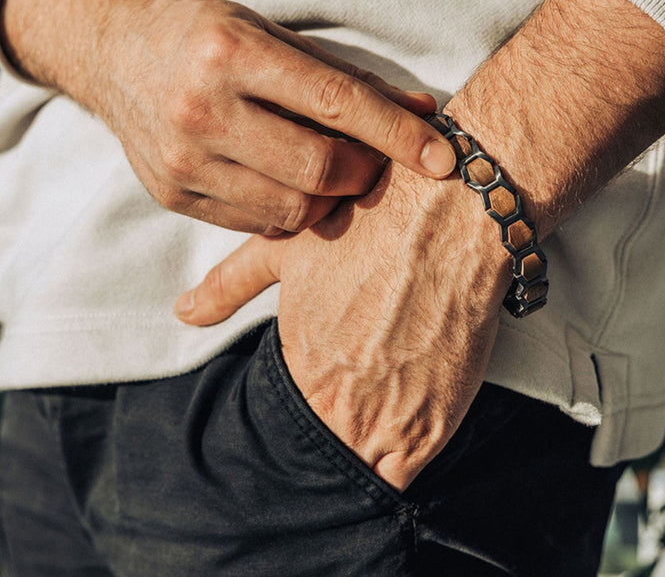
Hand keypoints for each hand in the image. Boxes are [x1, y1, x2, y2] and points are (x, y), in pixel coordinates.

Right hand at [92, 0, 456, 232]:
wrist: (117, 56)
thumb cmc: (208, 40)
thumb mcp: (274, 37)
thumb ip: (347, 78)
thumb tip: (423, 110)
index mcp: (232, 53)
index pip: (337, 102)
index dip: (398, 134)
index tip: (443, 158)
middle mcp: (202, 109)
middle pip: (317, 169)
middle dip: (364, 174)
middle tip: (374, 165)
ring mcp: (182, 160)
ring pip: (291, 209)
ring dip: (329, 199)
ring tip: (330, 173)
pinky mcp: (173, 196)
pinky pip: (258, 224)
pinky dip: (289, 210)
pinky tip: (287, 184)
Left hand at [175, 163, 512, 490]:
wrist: (449, 219)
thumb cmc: (368, 227)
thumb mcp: (284, 249)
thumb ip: (230, 286)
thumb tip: (185, 312)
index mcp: (302, 366)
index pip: (285, 429)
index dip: (294, 427)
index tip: (304, 418)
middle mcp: (343, 402)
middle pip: (322, 453)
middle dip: (322, 447)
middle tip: (333, 428)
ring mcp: (393, 417)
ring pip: (363, 473)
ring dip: (360, 462)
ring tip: (364, 438)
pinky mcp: (439, 420)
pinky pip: (406, 475)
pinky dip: (396, 468)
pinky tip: (394, 446)